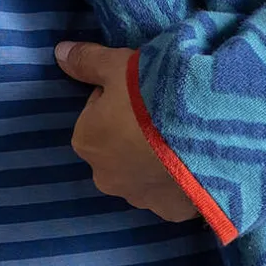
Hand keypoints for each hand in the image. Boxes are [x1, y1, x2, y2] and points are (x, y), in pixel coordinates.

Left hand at [55, 40, 199, 222]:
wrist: (207, 132)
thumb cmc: (151, 94)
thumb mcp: (117, 65)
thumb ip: (87, 61)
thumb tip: (58, 53)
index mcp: (86, 142)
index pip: (97, 113)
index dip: (120, 97)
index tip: (142, 90)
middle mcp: (106, 178)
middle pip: (117, 147)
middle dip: (135, 133)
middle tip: (164, 111)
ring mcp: (141, 199)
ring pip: (143, 172)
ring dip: (156, 157)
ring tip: (183, 133)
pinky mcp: (172, 213)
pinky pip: (171, 191)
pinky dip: (179, 178)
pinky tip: (195, 160)